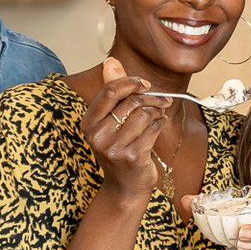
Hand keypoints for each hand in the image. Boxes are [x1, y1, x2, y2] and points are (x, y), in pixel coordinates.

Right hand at [84, 56, 162, 199]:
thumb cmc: (120, 150)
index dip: (130, 83)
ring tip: (160, 115)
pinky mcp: (132, 156)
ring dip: (158, 112)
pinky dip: (160, 124)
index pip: (109, 92)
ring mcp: (114, 148)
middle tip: (162, 100)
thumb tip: (110, 62)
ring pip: (144, 114)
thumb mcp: (111, 122)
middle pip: (130, 102)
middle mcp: (97, 136)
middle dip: (151, 98)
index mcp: (88, 124)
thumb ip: (112, 93)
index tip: (145, 84)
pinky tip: (159, 126)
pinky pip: (153, 129)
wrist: (125, 187)